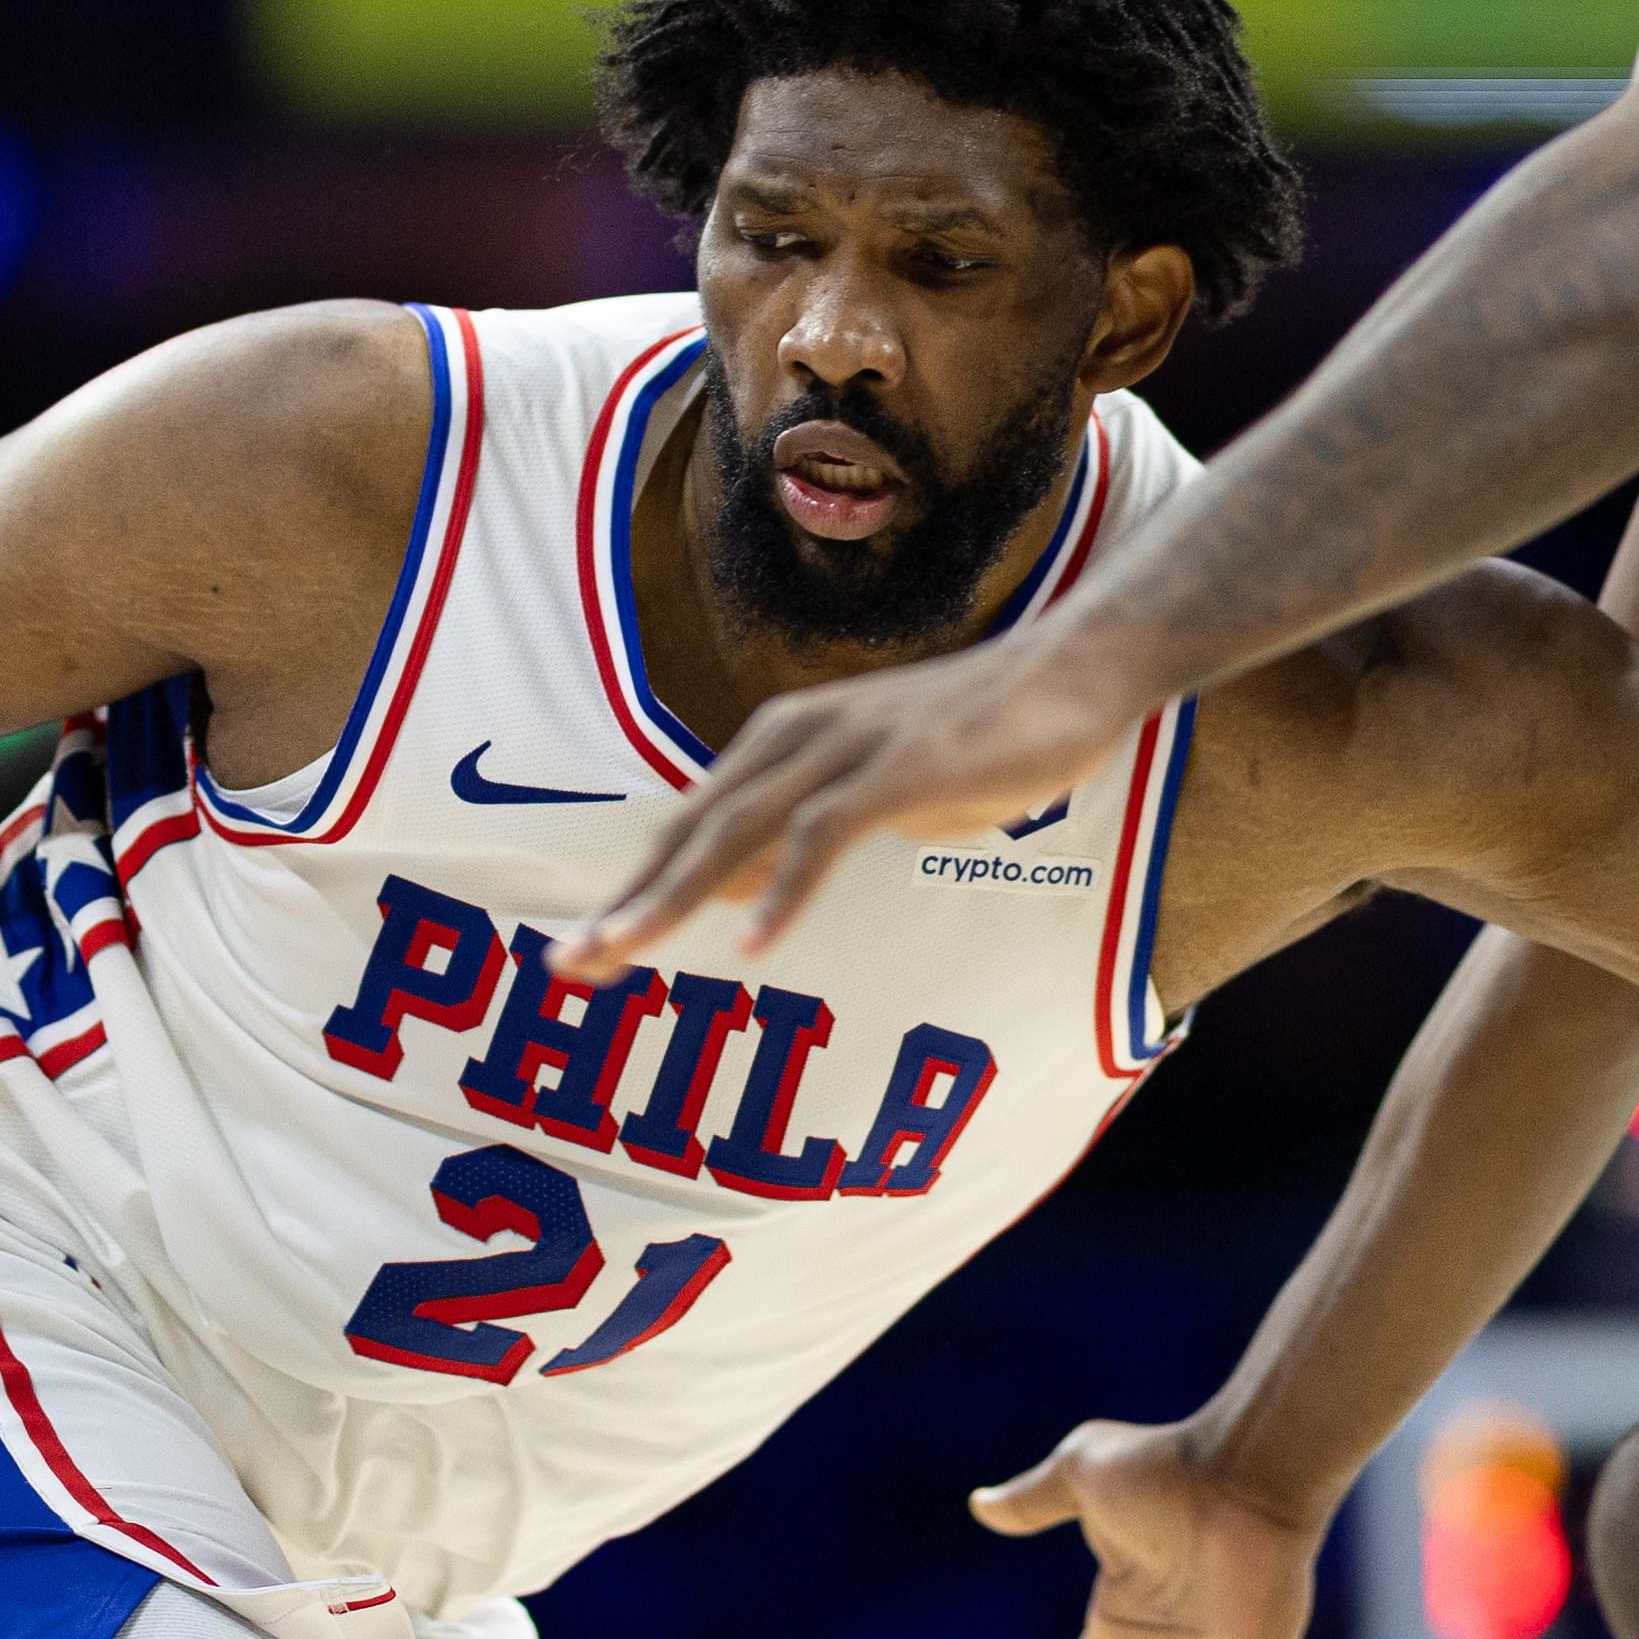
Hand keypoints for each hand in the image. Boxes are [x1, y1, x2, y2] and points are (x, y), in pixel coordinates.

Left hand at [554, 626, 1140, 971]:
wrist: (1070, 672)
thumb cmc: (979, 736)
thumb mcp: (874, 791)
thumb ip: (805, 832)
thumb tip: (742, 887)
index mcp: (782, 742)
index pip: (690, 826)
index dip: (634, 888)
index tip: (584, 951)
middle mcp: (796, 738)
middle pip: (692, 831)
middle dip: (628, 902)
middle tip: (568, 966)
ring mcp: (845, 748)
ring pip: (737, 831)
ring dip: (674, 898)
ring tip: (623, 954)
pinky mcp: (896, 769)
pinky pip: (823, 834)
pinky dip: (783, 890)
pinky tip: (753, 942)